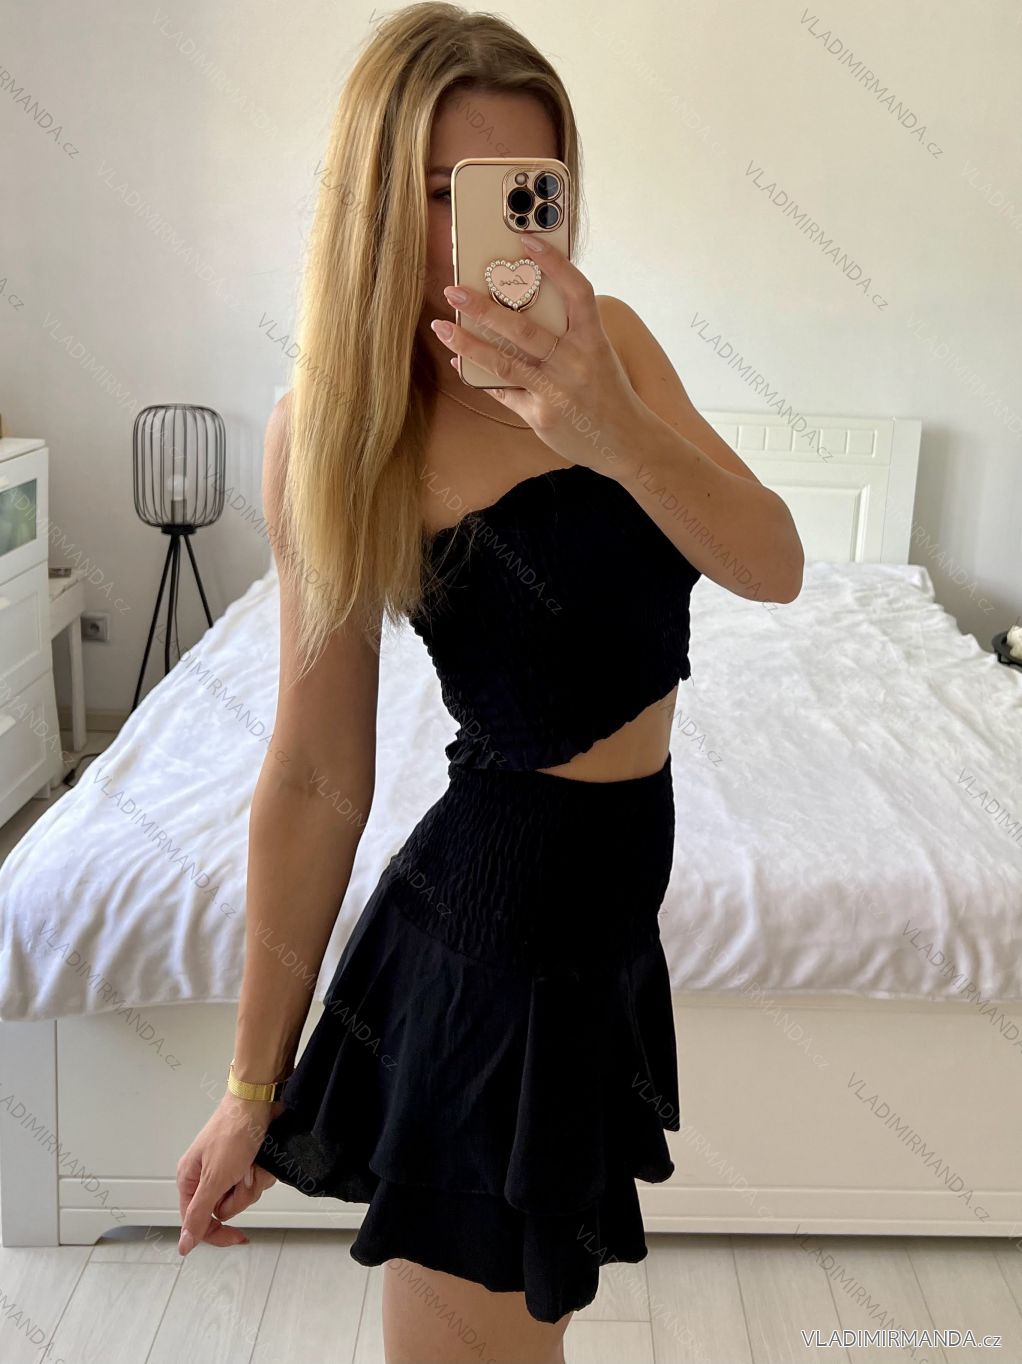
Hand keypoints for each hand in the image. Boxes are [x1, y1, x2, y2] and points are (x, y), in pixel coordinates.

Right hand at [176, 1092, 285, 1254]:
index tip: (238, 1237)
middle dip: (241, 1193)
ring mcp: (229, 1167)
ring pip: (244, 1194)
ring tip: (253, 1160)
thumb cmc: (233, 1130)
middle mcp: (207, 1175)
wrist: (259, 1102)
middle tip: (242, 1173)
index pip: (198, 1222)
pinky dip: (263, 1171)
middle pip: (227, 1208)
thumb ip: (198, 1214)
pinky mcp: (246, 1161)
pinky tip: (262, 1156)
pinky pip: (257, 1180)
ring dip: (254, 1179)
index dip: (218, 1233)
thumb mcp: (214, 1178)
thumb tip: (183, 1244)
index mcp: (190, 1179)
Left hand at [430, 233, 641, 475]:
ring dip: (467, 344)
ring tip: (442, 327)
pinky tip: (459, 363)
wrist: (625, 441)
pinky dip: (478, 376)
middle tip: (453, 291)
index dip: (555, 264)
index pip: (577, 293)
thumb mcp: (597, 354)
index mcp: (593, 340)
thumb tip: (520, 306)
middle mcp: (575, 363)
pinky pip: (503, 391)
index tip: (527, 240)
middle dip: (483, 308)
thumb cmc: (607, 391)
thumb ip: (567, 333)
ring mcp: (556, 391)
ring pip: (504, 362)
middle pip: (523, 330)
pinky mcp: (541, 415)